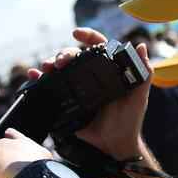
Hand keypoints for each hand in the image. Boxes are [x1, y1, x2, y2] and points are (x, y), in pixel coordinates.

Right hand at [29, 27, 152, 159]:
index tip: (76, 33)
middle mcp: (91, 74)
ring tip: (46, 67)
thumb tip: (142, 47)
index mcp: (108, 69)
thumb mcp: (139, 96)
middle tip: (60, 62)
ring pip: (61, 68)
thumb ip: (144, 73)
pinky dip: (40, 78)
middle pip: (75, 56)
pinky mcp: (66, 99)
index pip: (97, 46)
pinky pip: (51, 86)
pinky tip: (33, 75)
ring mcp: (77, 86)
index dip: (88, 36)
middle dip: (64, 53)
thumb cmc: (130, 118)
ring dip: (50, 63)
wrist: (114, 143)